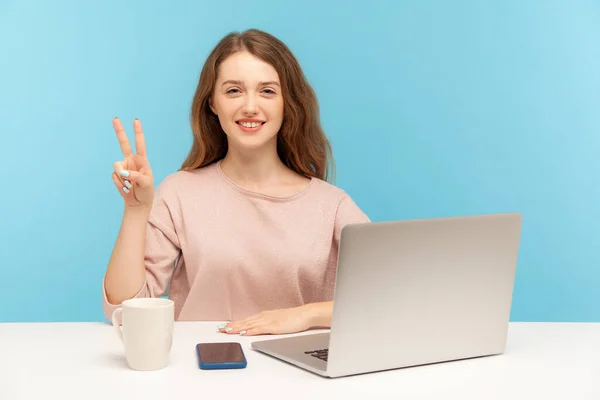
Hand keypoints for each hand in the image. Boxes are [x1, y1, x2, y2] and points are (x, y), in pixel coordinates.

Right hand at [111, 117, 153, 208]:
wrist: (138, 203)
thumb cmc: (146, 191)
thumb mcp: (146, 183)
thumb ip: (136, 176)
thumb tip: (124, 173)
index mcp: (142, 160)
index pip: (140, 144)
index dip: (138, 132)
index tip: (136, 121)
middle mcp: (131, 161)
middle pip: (124, 143)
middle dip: (119, 131)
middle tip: (115, 118)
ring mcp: (123, 167)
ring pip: (117, 167)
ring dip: (123, 177)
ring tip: (130, 185)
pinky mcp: (117, 175)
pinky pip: (115, 176)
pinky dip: (120, 184)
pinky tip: (126, 188)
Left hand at [218, 302, 332, 335]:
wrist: (305, 314)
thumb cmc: (294, 318)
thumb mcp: (278, 320)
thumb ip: (268, 324)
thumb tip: (260, 328)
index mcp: (264, 316)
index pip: (246, 320)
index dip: (234, 323)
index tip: (225, 326)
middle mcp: (264, 317)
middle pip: (244, 322)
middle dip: (231, 326)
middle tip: (220, 329)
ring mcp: (268, 321)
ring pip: (249, 325)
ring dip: (237, 328)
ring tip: (227, 331)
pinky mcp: (274, 326)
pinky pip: (260, 329)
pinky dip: (250, 330)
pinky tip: (244, 333)